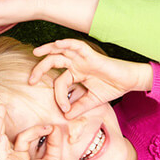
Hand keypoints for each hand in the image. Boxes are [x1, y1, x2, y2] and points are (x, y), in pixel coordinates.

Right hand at [0, 105, 66, 159]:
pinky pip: (0, 156)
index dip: (35, 129)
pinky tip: (2, 135)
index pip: (22, 137)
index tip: (50, 128)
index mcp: (20, 157)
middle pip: (0, 138)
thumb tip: (54, 127)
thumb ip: (53, 141)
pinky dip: (0, 145)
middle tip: (0, 106)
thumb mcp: (54, 156)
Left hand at [29, 39, 153, 117]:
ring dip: (47, 49)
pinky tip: (57, 44)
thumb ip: (78, 107)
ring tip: (35, 52)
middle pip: (53, 62)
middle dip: (40, 69)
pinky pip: (77, 45)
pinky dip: (66, 43)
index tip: (65, 109)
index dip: (58, 96)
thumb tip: (66, 116)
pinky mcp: (91, 55)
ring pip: (61, 50)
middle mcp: (76, 64)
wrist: (129, 82)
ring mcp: (82, 58)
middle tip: (31, 80)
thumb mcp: (91, 101)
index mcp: (75, 73)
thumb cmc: (112, 88)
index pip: (59, 82)